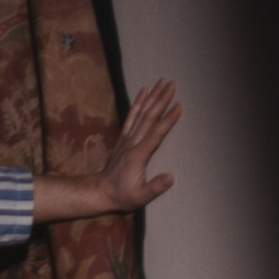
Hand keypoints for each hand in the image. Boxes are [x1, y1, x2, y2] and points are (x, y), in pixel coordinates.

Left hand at [98, 79, 180, 212]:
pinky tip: (144, 91)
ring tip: (162, 81)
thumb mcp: (139, 197)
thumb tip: (171, 178)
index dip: (168, 119)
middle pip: (149, 117)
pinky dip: (138, 103)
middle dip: (161, 99)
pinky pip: (131, 116)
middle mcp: (132, 143)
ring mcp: (127, 139)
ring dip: (152, 97)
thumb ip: (155, 187)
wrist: (100, 192)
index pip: (156, 133)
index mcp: (139, 155)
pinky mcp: (123, 138)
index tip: (179, 105)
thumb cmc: (122, 196)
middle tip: (172, 84)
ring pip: (141, 113)